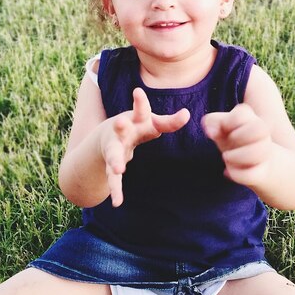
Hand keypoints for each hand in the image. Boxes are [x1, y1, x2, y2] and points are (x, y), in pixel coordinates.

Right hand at [101, 87, 189, 206]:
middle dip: (120, 125)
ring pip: (113, 154)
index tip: (137, 91)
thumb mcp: (151, 122)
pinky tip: (117, 202)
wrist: (107, 136)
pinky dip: (115, 190)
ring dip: (115, 160)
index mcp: (134, 120)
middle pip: (120, 128)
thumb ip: (168, 122)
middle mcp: (121, 132)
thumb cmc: (137, 126)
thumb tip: (187, 114)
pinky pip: (113, 178)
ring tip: (118, 169)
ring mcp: (113, 148)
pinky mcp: (110, 165)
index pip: (139, 109)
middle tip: (120, 123)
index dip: (140, 101)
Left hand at [202, 103, 272, 187]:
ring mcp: (265, 153)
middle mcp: (262, 133)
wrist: (251, 160)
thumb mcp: (219, 127)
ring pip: (258, 153)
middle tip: (229, 142)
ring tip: (226, 157)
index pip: (241, 114)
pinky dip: (235, 174)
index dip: (227, 123)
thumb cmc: (231, 138)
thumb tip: (211, 131)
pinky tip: (228, 171)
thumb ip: (212, 122)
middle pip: (260, 129)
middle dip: (237, 137)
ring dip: (235, 157)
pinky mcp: (262, 171)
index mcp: (251, 118)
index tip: (224, 129)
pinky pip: (251, 174)